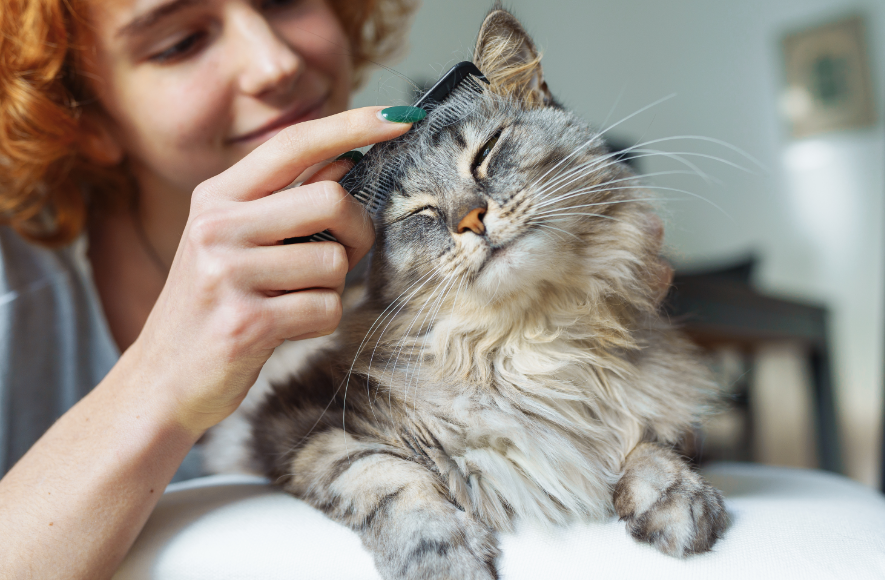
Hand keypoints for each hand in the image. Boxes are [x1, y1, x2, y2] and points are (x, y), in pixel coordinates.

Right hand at [129, 106, 412, 435]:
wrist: (162, 379)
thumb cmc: (212, 305)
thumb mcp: (233, 240)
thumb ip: (286, 198)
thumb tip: (346, 158)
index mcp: (217, 196)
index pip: (294, 143)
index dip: (352, 126)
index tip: (401, 117)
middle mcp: (217, 225)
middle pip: (331, 199)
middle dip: (356, 231)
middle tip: (343, 253)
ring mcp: (228, 273)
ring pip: (334, 262)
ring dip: (331, 287)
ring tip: (293, 300)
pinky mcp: (246, 322)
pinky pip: (325, 308)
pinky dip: (320, 320)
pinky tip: (287, 327)